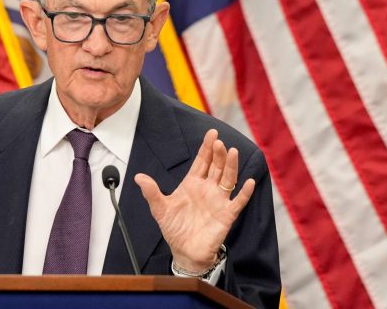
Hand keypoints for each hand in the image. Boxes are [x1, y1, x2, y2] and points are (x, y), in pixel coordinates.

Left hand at [134, 128, 255, 273]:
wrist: (184, 252)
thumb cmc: (174, 229)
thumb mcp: (160, 209)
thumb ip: (152, 193)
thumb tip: (138, 177)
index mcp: (193, 183)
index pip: (202, 161)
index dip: (206, 147)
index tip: (212, 133)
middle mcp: (208, 188)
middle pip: (216, 166)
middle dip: (218, 154)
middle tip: (219, 143)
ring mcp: (219, 200)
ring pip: (228, 179)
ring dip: (231, 166)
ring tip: (232, 153)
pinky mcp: (226, 214)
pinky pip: (238, 201)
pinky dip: (244, 192)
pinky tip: (248, 182)